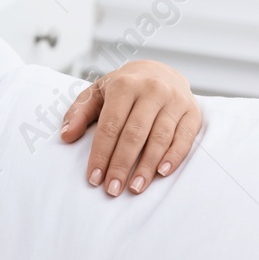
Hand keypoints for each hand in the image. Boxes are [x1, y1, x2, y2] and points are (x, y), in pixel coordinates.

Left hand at [59, 60, 200, 195]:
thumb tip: (66, 135)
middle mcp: (152, 91)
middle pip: (134, 135)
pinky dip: (173, 157)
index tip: (94, 178)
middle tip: (112, 189)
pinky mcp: (192, 112)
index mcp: (125, 85)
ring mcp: (175, 101)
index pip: (110, 126)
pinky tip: (161, 173)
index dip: (101, 154)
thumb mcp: (97, 92)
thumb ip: (79, 113)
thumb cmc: (124, 87)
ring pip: (159, 139)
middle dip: (121, 165)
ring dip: (146, 167)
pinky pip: (184, 138)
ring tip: (134, 188)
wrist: (160, 70)